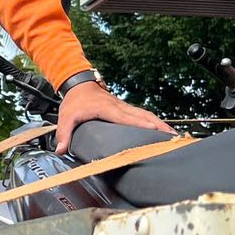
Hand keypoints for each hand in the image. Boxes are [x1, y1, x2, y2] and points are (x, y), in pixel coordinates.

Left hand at [56, 82, 171, 152]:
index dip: (139, 123)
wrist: (79, 84)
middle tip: (172, 137)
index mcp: (107, 108)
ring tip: (174, 136)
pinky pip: (143, 115)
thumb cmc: (75, 101)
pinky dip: (154, 122)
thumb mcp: (66, 116)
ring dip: (160, 124)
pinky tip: (163, 131)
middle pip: (143, 115)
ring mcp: (124, 107)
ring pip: (146, 115)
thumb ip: (64, 133)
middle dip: (158, 125)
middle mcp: (119, 106)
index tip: (153, 128)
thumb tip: (60, 150)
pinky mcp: (126, 109)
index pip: (125, 117)